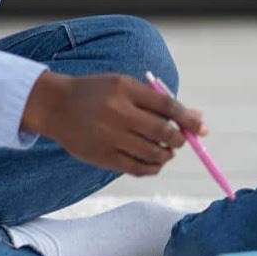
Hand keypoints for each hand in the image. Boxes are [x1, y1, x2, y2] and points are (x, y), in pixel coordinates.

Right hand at [20, 72, 207, 176]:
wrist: (55, 105)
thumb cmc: (98, 93)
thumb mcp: (125, 87)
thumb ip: (159, 102)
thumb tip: (198, 118)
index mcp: (125, 89)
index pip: (167, 106)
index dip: (188, 119)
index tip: (201, 128)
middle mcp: (118, 112)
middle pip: (163, 132)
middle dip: (179, 139)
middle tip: (179, 140)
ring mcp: (109, 136)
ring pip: (153, 153)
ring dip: (167, 155)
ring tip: (166, 152)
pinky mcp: (102, 156)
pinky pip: (137, 168)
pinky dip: (152, 168)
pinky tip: (154, 163)